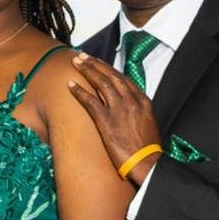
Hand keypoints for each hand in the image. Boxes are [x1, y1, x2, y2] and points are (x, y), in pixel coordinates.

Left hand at [69, 54, 162, 184]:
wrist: (148, 163)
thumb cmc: (148, 150)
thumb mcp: (147, 125)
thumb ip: (138, 113)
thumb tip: (129, 111)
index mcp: (142, 100)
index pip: (123, 79)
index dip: (108, 69)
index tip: (99, 63)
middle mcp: (131, 100)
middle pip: (111, 76)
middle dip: (95, 64)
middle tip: (83, 56)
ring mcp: (119, 109)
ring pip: (101, 83)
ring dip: (87, 70)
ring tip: (76, 62)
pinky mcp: (107, 121)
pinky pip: (90, 101)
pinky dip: (79, 91)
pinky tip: (70, 85)